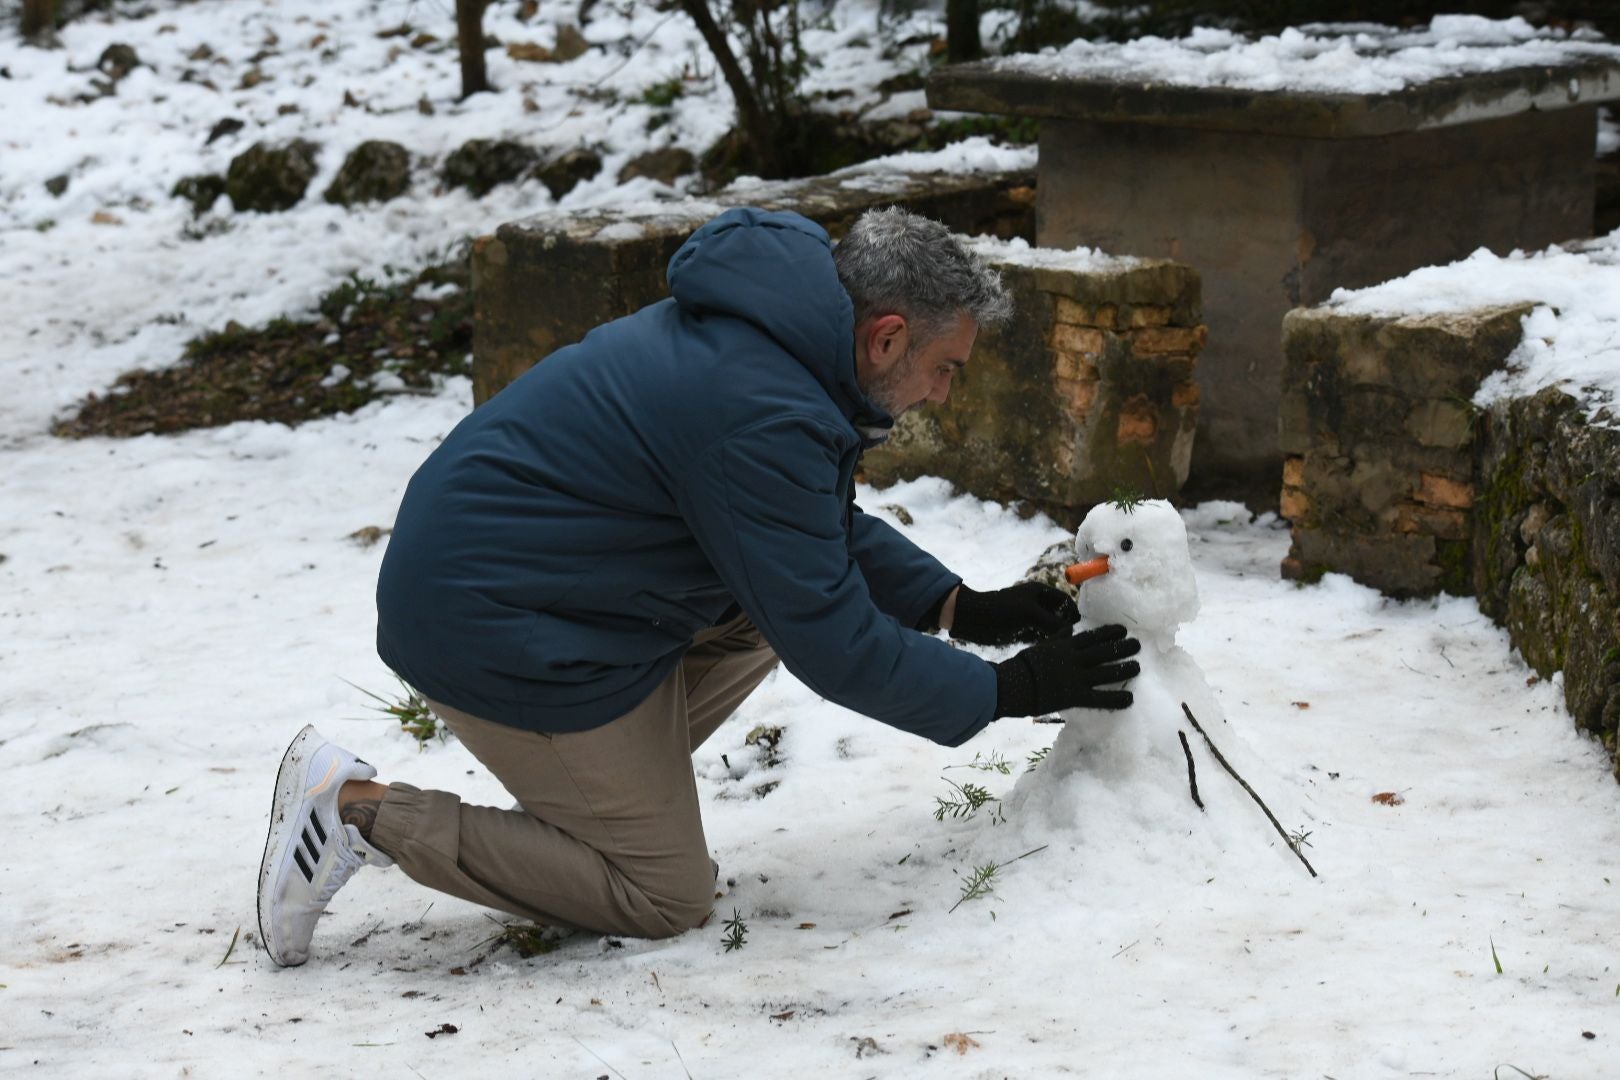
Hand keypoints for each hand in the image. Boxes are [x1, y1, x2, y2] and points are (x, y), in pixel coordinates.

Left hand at [949, 582, 1079, 646]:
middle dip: (1064, 625)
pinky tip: (1046, 650)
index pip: (1064, 599)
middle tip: (1069, 640)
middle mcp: (1035, 603)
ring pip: (1049, 627)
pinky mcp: (1020, 630)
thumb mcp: (1030, 613)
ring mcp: (1028, 618)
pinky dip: (1043, 641)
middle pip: (1058, 614)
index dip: (1072, 611)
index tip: (1077, 626)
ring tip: (1059, 647)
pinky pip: (1038, 636)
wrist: (972, 619)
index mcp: (1038, 591)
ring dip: (1054, 635)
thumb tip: (1071, 631)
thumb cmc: (1001, 610)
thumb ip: (1052, 621)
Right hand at [992, 624, 1140, 717]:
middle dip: (1123, 647)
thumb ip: (1057, 638)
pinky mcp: (1075, 696)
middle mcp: (1074, 659)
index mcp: (1065, 646)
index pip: (1092, 636)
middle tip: (1138, 644)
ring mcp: (1076, 677)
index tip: (1123, 630)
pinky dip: (1117, 698)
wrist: (1011, 684)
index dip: (1110, 632)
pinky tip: (1130, 699)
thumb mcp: (1041, 646)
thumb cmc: (1022, 665)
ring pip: (1107, 671)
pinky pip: (1100, 697)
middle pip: (1104, 651)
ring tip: (1137, 666)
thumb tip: (1069, 629)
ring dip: (1125, 668)